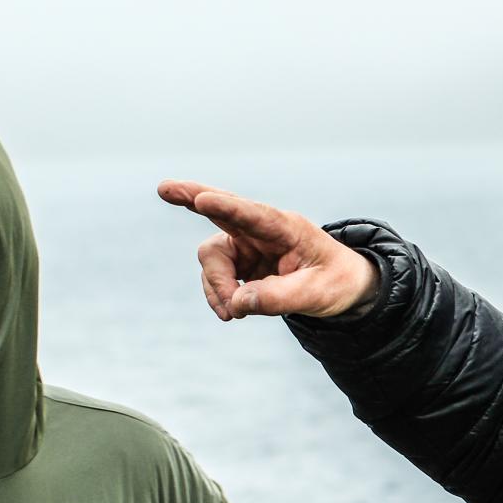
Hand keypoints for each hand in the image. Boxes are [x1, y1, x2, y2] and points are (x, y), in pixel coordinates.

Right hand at [157, 180, 379, 319]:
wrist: (340, 287)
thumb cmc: (334, 281)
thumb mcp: (316, 294)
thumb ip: (279, 298)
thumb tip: (237, 304)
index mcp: (286, 227)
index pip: (253, 215)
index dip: (226, 207)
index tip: (203, 200)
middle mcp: (261, 231)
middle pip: (220, 211)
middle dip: (191, 198)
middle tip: (163, 188)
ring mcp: (247, 245)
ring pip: (212, 258)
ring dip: (216, 286)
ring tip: (233, 314)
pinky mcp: (238, 263)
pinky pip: (215, 278)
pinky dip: (218, 296)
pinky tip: (232, 312)